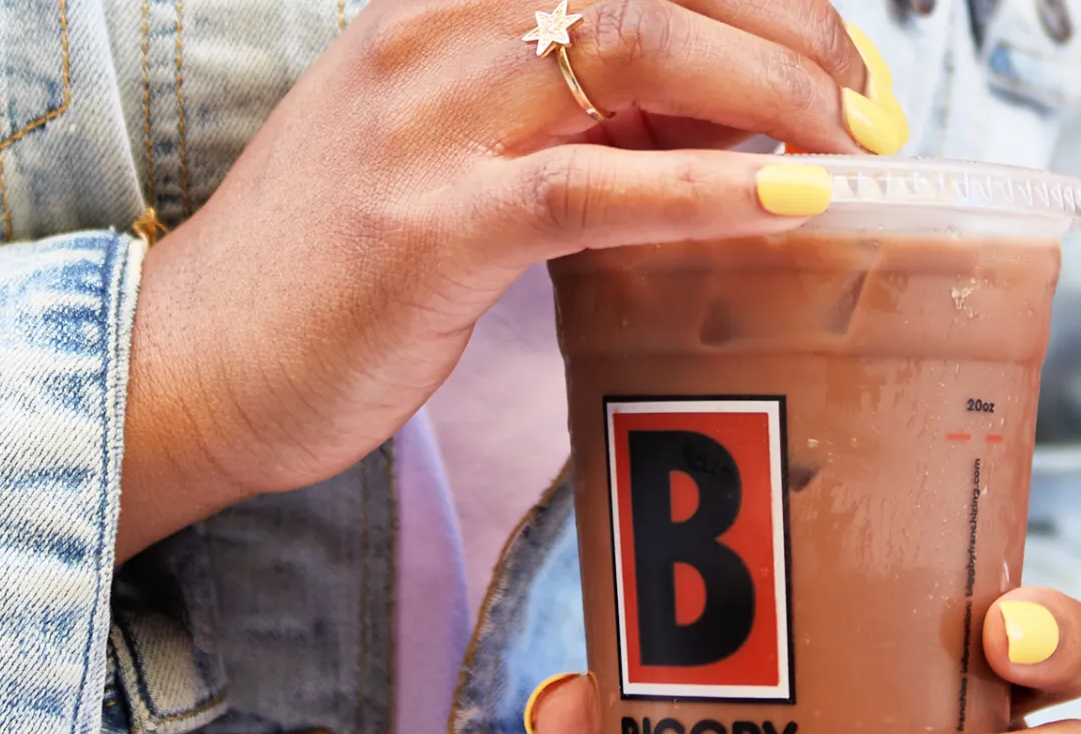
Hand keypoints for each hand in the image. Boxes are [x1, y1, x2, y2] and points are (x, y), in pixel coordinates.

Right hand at [119, 0, 908, 558]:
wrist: (204, 353)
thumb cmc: (354, 258)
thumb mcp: (479, 144)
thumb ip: (600, 111)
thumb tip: (749, 109)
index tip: (852, 59)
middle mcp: (439, 26)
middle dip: (797, 30)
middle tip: (875, 111)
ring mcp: (427, 119)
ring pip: (642, 43)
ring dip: (778, 89)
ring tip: (854, 149)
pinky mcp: (431, 229)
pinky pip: (595, 186)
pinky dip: (712, 189)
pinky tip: (792, 202)